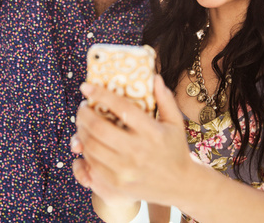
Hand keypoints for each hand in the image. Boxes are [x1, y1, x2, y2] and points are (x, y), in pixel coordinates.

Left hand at [74, 75, 193, 206]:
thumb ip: (165, 100)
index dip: (100, 94)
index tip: (86, 87)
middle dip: (84, 114)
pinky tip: (86, 144)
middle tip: (82, 107)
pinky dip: (84, 153)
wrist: (181, 186)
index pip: (121, 108)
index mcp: (151, 132)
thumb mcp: (176, 123)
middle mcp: (137, 151)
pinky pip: (91, 167)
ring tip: (82, 124)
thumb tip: (155, 77)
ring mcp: (125, 171)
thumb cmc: (176, 150)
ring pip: (91, 147)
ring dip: (81, 132)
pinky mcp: (117, 186)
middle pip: (99, 128)